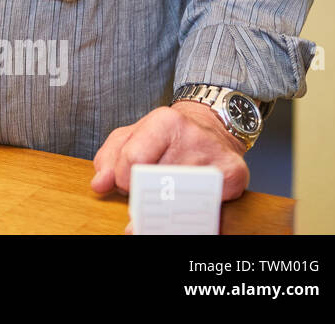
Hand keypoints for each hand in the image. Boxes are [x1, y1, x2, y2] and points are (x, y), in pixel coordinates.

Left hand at [91, 102, 249, 201]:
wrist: (212, 128)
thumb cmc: (168, 135)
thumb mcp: (132, 136)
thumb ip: (109, 159)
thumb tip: (99, 184)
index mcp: (164, 121)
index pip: (134, 160)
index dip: (124, 180)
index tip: (126, 184)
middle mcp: (193, 135)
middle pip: (158, 181)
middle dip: (144, 196)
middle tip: (142, 200)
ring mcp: (216, 155)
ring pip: (181, 198)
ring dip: (167, 207)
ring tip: (162, 202)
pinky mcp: (235, 175)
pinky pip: (207, 207)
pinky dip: (191, 213)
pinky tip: (185, 207)